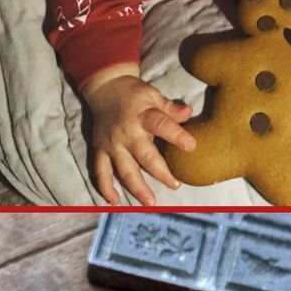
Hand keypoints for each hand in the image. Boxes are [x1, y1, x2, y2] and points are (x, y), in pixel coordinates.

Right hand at [86, 72, 194, 205]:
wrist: (105, 88)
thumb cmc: (134, 94)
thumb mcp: (153, 95)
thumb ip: (170, 109)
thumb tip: (189, 113)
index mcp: (143, 116)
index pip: (162, 125)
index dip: (177, 136)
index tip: (191, 146)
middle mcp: (127, 132)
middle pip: (144, 156)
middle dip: (161, 173)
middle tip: (175, 185)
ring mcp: (112, 144)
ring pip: (124, 170)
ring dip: (137, 188)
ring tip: (150, 202)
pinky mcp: (99, 150)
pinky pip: (101, 172)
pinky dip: (106, 188)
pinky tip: (115, 201)